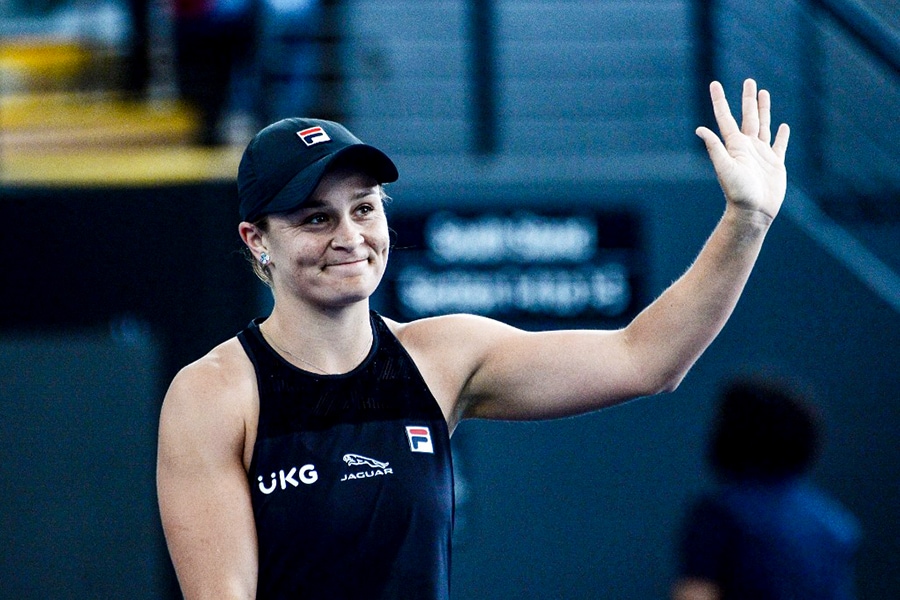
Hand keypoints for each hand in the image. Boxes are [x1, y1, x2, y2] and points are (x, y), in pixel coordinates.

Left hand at [696, 79, 790, 220]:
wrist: (753, 212)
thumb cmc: (737, 191)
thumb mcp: (725, 167)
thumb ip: (715, 147)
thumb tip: (699, 129)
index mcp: (734, 145)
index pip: (725, 117)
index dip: (720, 100)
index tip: (714, 83)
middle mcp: (747, 146)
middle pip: (747, 116)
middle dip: (748, 98)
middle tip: (749, 81)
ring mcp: (761, 154)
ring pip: (763, 125)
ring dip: (764, 109)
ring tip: (764, 93)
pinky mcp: (775, 163)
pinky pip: (779, 145)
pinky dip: (781, 135)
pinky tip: (783, 126)